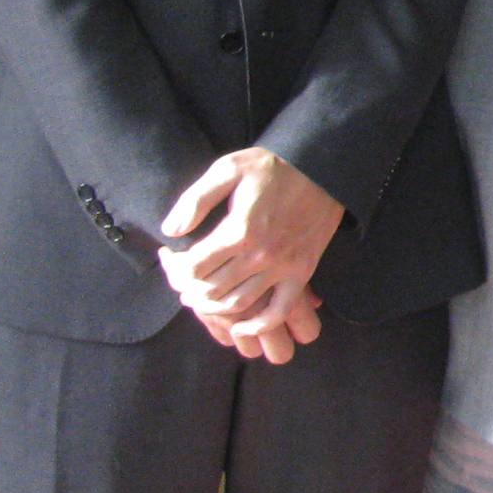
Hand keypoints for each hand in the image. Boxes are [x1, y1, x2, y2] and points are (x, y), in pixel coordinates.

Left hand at [159, 149, 344, 355]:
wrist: (321, 168)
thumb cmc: (271, 166)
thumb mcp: (228, 168)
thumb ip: (196, 199)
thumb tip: (171, 231)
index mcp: (238, 229)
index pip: (193, 267)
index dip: (174, 270)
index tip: (171, 262)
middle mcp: (260, 254)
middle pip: (211, 289)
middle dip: (188, 290)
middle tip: (181, 283)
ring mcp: (283, 267)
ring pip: (238, 304)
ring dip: (213, 309)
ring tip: (201, 299)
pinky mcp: (302, 272)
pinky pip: (279, 310)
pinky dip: (259, 325)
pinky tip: (241, 326)